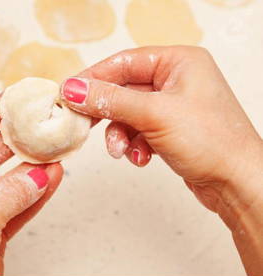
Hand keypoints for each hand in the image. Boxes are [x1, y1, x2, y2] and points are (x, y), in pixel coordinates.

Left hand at [0, 100, 62, 275]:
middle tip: (40, 122)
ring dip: (31, 168)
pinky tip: (53, 178)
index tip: (11, 99)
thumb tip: (40, 173)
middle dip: (16, 140)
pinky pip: (18, 205)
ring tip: (55, 149)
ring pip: (8, 181)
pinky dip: (36, 193)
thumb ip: (9, 193)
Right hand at [61, 46, 262, 275]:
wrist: (236, 183)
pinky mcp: (169, 129)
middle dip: (106, 112)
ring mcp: (172, 106)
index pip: (124, 62)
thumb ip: (111, 100)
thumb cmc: (212, 142)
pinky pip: (137, 131)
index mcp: (179, 62)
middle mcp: (176, 80)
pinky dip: (133, 145)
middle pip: (123, 89)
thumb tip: (74, 88)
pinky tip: (140, 158)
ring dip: (119, 134)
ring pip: (127, 114)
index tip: (68, 92)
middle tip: (82, 123)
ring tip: (121, 151)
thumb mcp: (154, 114)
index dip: (94, 77)